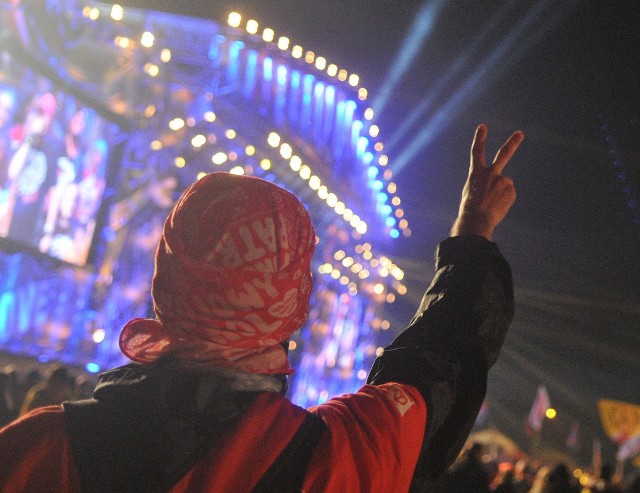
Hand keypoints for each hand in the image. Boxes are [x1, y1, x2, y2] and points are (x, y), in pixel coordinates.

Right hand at [451, 124, 523, 239]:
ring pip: (504, 185)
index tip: (483, 126)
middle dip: (512, 143)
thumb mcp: (470, 192)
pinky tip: (497, 206)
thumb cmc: (469, 209)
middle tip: (520, 133)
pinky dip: (504, 201)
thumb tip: (496, 186)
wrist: (476, 220)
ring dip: (499, 194)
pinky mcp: (511, 190)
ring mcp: (502, 181)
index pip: (476, 152)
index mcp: (475, 173)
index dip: (479, 138)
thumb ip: (482, 183)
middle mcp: (490, 173)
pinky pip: (509, 195)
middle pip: (503, 155)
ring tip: (491, 204)